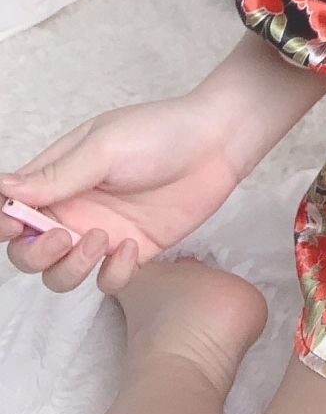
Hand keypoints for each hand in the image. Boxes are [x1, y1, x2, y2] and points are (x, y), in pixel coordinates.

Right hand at [0, 94, 242, 296]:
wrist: (217, 143)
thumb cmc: (159, 132)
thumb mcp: (104, 147)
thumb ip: (55, 175)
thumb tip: (3, 189)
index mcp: (58, 177)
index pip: (13, 208)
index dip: (5, 223)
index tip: (15, 225)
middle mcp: (74, 208)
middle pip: (29, 251)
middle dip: (35, 255)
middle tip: (63, 236)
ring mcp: (101, 233)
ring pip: (61, 274)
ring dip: (70, 269)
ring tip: (100, 239)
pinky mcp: (132, 252)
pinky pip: (107, 281)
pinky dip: (112, 274)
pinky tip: (132, 249)